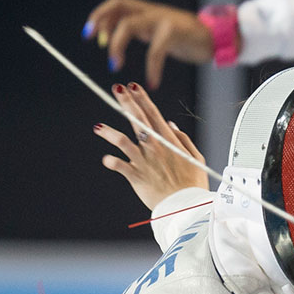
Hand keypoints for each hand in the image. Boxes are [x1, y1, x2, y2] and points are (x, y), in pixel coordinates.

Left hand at [84, 0, 215, 88]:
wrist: (217, 38)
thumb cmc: (187, 38)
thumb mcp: (158, 32)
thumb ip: (139, 31)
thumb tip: (109, 39)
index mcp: (147, 11)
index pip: (118, 3)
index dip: (100, 15)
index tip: (90, 34)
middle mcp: (152, 11)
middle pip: (119, 6)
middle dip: (101, 21)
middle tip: (96, 42)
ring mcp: (163, 19)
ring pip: (129, 25)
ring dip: (116, 45)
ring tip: (115, 65)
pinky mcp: (175, 32)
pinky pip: (155, 50)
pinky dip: (152, 68)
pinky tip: (153, 82)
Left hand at [93, 82, 207, 210]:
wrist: (187, 206)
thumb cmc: (192, 183)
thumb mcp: (195, 157)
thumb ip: (183, 139)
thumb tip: (170, 124)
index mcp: (169, 140)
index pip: (153, 114)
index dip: (142, 98)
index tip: (133, 86)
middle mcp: (155, 147)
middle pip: (138, 120)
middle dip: (127, 102)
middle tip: (117, 89)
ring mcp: (144, 160)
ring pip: (123, 141)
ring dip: (110, 133)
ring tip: (98, 127)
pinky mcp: (136, 176)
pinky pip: (120, 166)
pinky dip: (112, 162)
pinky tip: (106, 160)